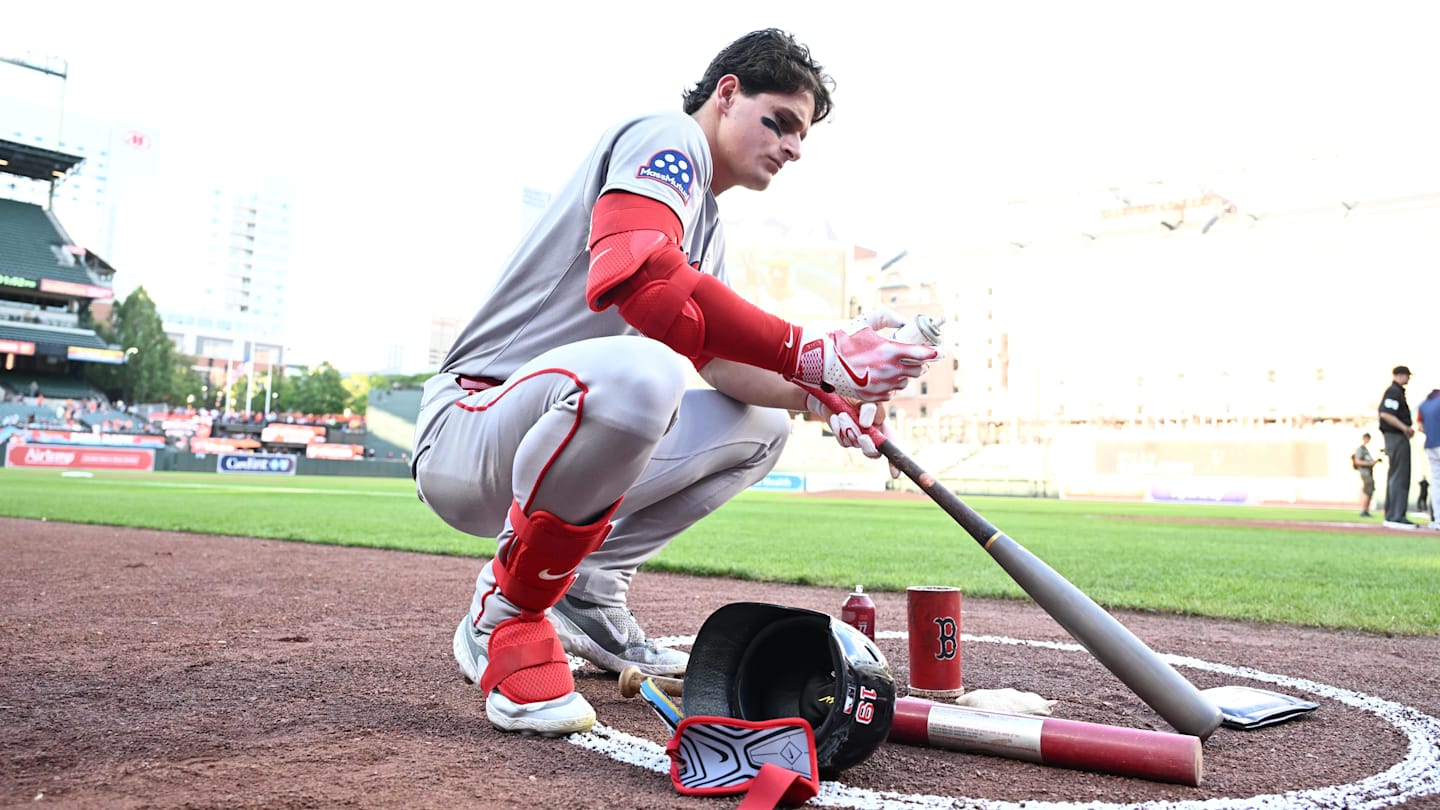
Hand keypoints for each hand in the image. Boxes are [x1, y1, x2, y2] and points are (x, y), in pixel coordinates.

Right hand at [789, 310, 937, 400]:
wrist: (819, 362)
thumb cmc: (842, 339)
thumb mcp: (865, 321)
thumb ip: (888, 317)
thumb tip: (904, 323)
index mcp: (890, 351)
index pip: (922, 354)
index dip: (934, 352)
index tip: (941, 351)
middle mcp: (889, 371)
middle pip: (917, 370)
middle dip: (917, 363)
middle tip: (911, 356)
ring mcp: (882, 386)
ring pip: (905, 382)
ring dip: (903, 374)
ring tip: (891, 365)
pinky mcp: (873, 397)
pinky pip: (891, 392)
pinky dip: (890, 384)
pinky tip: (880, 376)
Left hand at [805, 390, 899, 477]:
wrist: (833, 394)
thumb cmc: (856, 395)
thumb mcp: (867, 399)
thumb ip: (870, 409)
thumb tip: (865, 424)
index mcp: (884, 428)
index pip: (892, 448)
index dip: (895, 462)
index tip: (895, 473)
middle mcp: (873, 437)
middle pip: (874, 453)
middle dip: (868, 446)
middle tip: (862, 436)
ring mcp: (858, 440)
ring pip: (855, 445)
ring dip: (849, 430)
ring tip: (843, 414)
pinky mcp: (844, 439)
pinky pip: (843, 442)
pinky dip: (839, 430)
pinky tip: (837, 417)